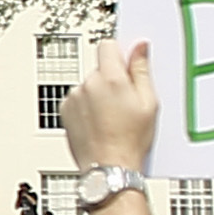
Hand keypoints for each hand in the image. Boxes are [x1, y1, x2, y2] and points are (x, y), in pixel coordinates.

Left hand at [65, 42, 159, 173]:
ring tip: (112, 117)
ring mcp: (73, 98)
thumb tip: (139, 47)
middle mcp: (88, 85)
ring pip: (88, 84)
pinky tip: (99, 123)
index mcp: (110, 79)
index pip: (108, 45)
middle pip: (99, 68)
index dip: (119, 53)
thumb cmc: (130, 141)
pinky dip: (86, 106)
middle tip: (125, 101)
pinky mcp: (64, 111)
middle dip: (111, 78)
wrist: (109, 169)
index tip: (126, 65)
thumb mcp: (148, 104)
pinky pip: (78, 99)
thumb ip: (141, 70)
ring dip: (98, 93)